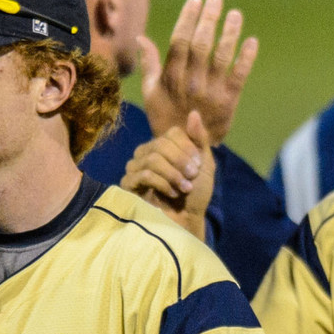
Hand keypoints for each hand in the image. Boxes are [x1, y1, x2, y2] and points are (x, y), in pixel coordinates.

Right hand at [121, 112, 214, 239]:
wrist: (187, 221)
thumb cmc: (196, 195)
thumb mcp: (204, 165)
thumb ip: (199, 139)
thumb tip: (193, 112)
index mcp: (164, 146)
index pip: (171, 133)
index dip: (186, 147)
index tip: (198, 165)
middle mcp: (147, 153)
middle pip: (160, 144)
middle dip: (180, 161)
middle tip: (191, 178)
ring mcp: (135, 168)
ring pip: (152, 158)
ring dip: (173, 174)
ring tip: (184, 188)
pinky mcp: (129, 185)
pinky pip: (143, 175)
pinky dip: (162, 184)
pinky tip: (172, 194)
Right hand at [141, 0, 257, 144]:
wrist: (184, 150)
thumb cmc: (164, 118)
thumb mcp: (151, 93)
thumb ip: (149, 64)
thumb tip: (141, 37)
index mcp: (171, 77)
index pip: (180, 41)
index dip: (188, 18)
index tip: (196, 0)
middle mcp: (191, 82)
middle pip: (201, 44)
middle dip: (209, 19)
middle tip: (216, 0)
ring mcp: (211, 92)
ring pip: (221, 56)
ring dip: (230, 33)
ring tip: (235, 14)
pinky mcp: (229, 101)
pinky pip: (239, 76)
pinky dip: (246, 58)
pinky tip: (252, 41)